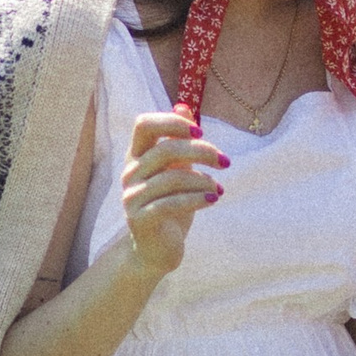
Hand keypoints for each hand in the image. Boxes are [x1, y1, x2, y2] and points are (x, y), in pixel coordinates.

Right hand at [121, 111, 225, 276]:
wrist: (156, 250)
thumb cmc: (170, 205)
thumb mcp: (178, 170)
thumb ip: (179, 140)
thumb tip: (184, 106)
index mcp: (136, 156)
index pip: (144, 124)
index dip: (173, 122)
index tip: (201, 132)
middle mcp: (129, 173)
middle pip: (165, 149)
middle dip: (202, 151)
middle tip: (225, 161)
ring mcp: (132, 197)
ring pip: (172, 177)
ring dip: (204, 180)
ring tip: (219, 189)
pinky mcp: (140, 219)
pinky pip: (171, 203)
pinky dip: (197, 199)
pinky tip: (213, 199)